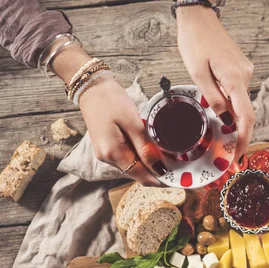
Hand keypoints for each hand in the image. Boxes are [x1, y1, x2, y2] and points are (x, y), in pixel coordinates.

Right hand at [51, 47, 165, 185]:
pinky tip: (149, 148)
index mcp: (113, 153)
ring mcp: (104, 154)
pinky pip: (126, 157)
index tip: (177, 179)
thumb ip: (145, 147)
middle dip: (156, 172)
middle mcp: (107, 158)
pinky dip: (139, 156)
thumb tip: (159, 168)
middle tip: (177, 166)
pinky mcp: (105, 147)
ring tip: (167, 156)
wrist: (91, 86)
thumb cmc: (111, 100)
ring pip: (132, 166)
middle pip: (137, 173)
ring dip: (148, 164)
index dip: (160, 180)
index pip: (141, 176)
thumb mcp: (133, 122)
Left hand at [176, 5, 254, 157]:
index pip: (246, 116)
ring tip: (222, 138)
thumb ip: (213, 98)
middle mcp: (244, 76)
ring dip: (233, 121)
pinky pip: (238, 94)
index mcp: (234, 78)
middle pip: (246, 113)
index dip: (244, 139)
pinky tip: (221, 113)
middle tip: (229, 154)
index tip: (239, 155)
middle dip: (239, 135)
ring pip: (241, 104)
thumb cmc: (195, 42)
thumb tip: (226, 120)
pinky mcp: (240, 70)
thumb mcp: (198, 73)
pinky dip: (232, 107)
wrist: (199, 19)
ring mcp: (244, 72)